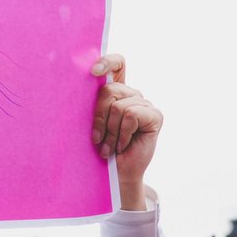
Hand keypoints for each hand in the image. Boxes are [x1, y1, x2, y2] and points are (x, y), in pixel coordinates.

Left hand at [91, 54, 162, 208]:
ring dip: (110, 132)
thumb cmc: (100, 149)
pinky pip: (131, 115)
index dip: (107, 62)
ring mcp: (145, 104)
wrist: (116, 175)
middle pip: (110, 90)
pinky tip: (123, 146)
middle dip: (98, 117)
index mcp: (117, 92)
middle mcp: (132, 95)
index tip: (92, 71)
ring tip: (109, 147)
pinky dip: (123, 134)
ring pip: (119, 106)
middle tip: (96, 139)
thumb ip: (93, 104)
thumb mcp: (92, 124)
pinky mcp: (155, 116)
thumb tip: (81, 83)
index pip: (117, 64)